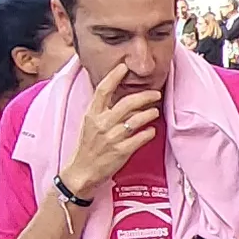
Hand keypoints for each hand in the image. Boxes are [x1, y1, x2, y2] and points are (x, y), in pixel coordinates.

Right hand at [62, 63, 163, 196]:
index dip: (113, 76)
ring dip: (149, 114)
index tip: (124, 66)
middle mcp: (101, 124)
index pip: (103, 90)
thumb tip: (129, 103)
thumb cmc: (88, 146)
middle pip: (126, 103)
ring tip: (155, 112)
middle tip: (156, 93)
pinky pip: (140, 138)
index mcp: (92, 115)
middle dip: (144, 96)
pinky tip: (151, 131)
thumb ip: (106, 112)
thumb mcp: (91, 125)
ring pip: (136, 120)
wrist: (82, 172)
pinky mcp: (120, 152)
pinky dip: (148, 133)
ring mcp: (111, 138)